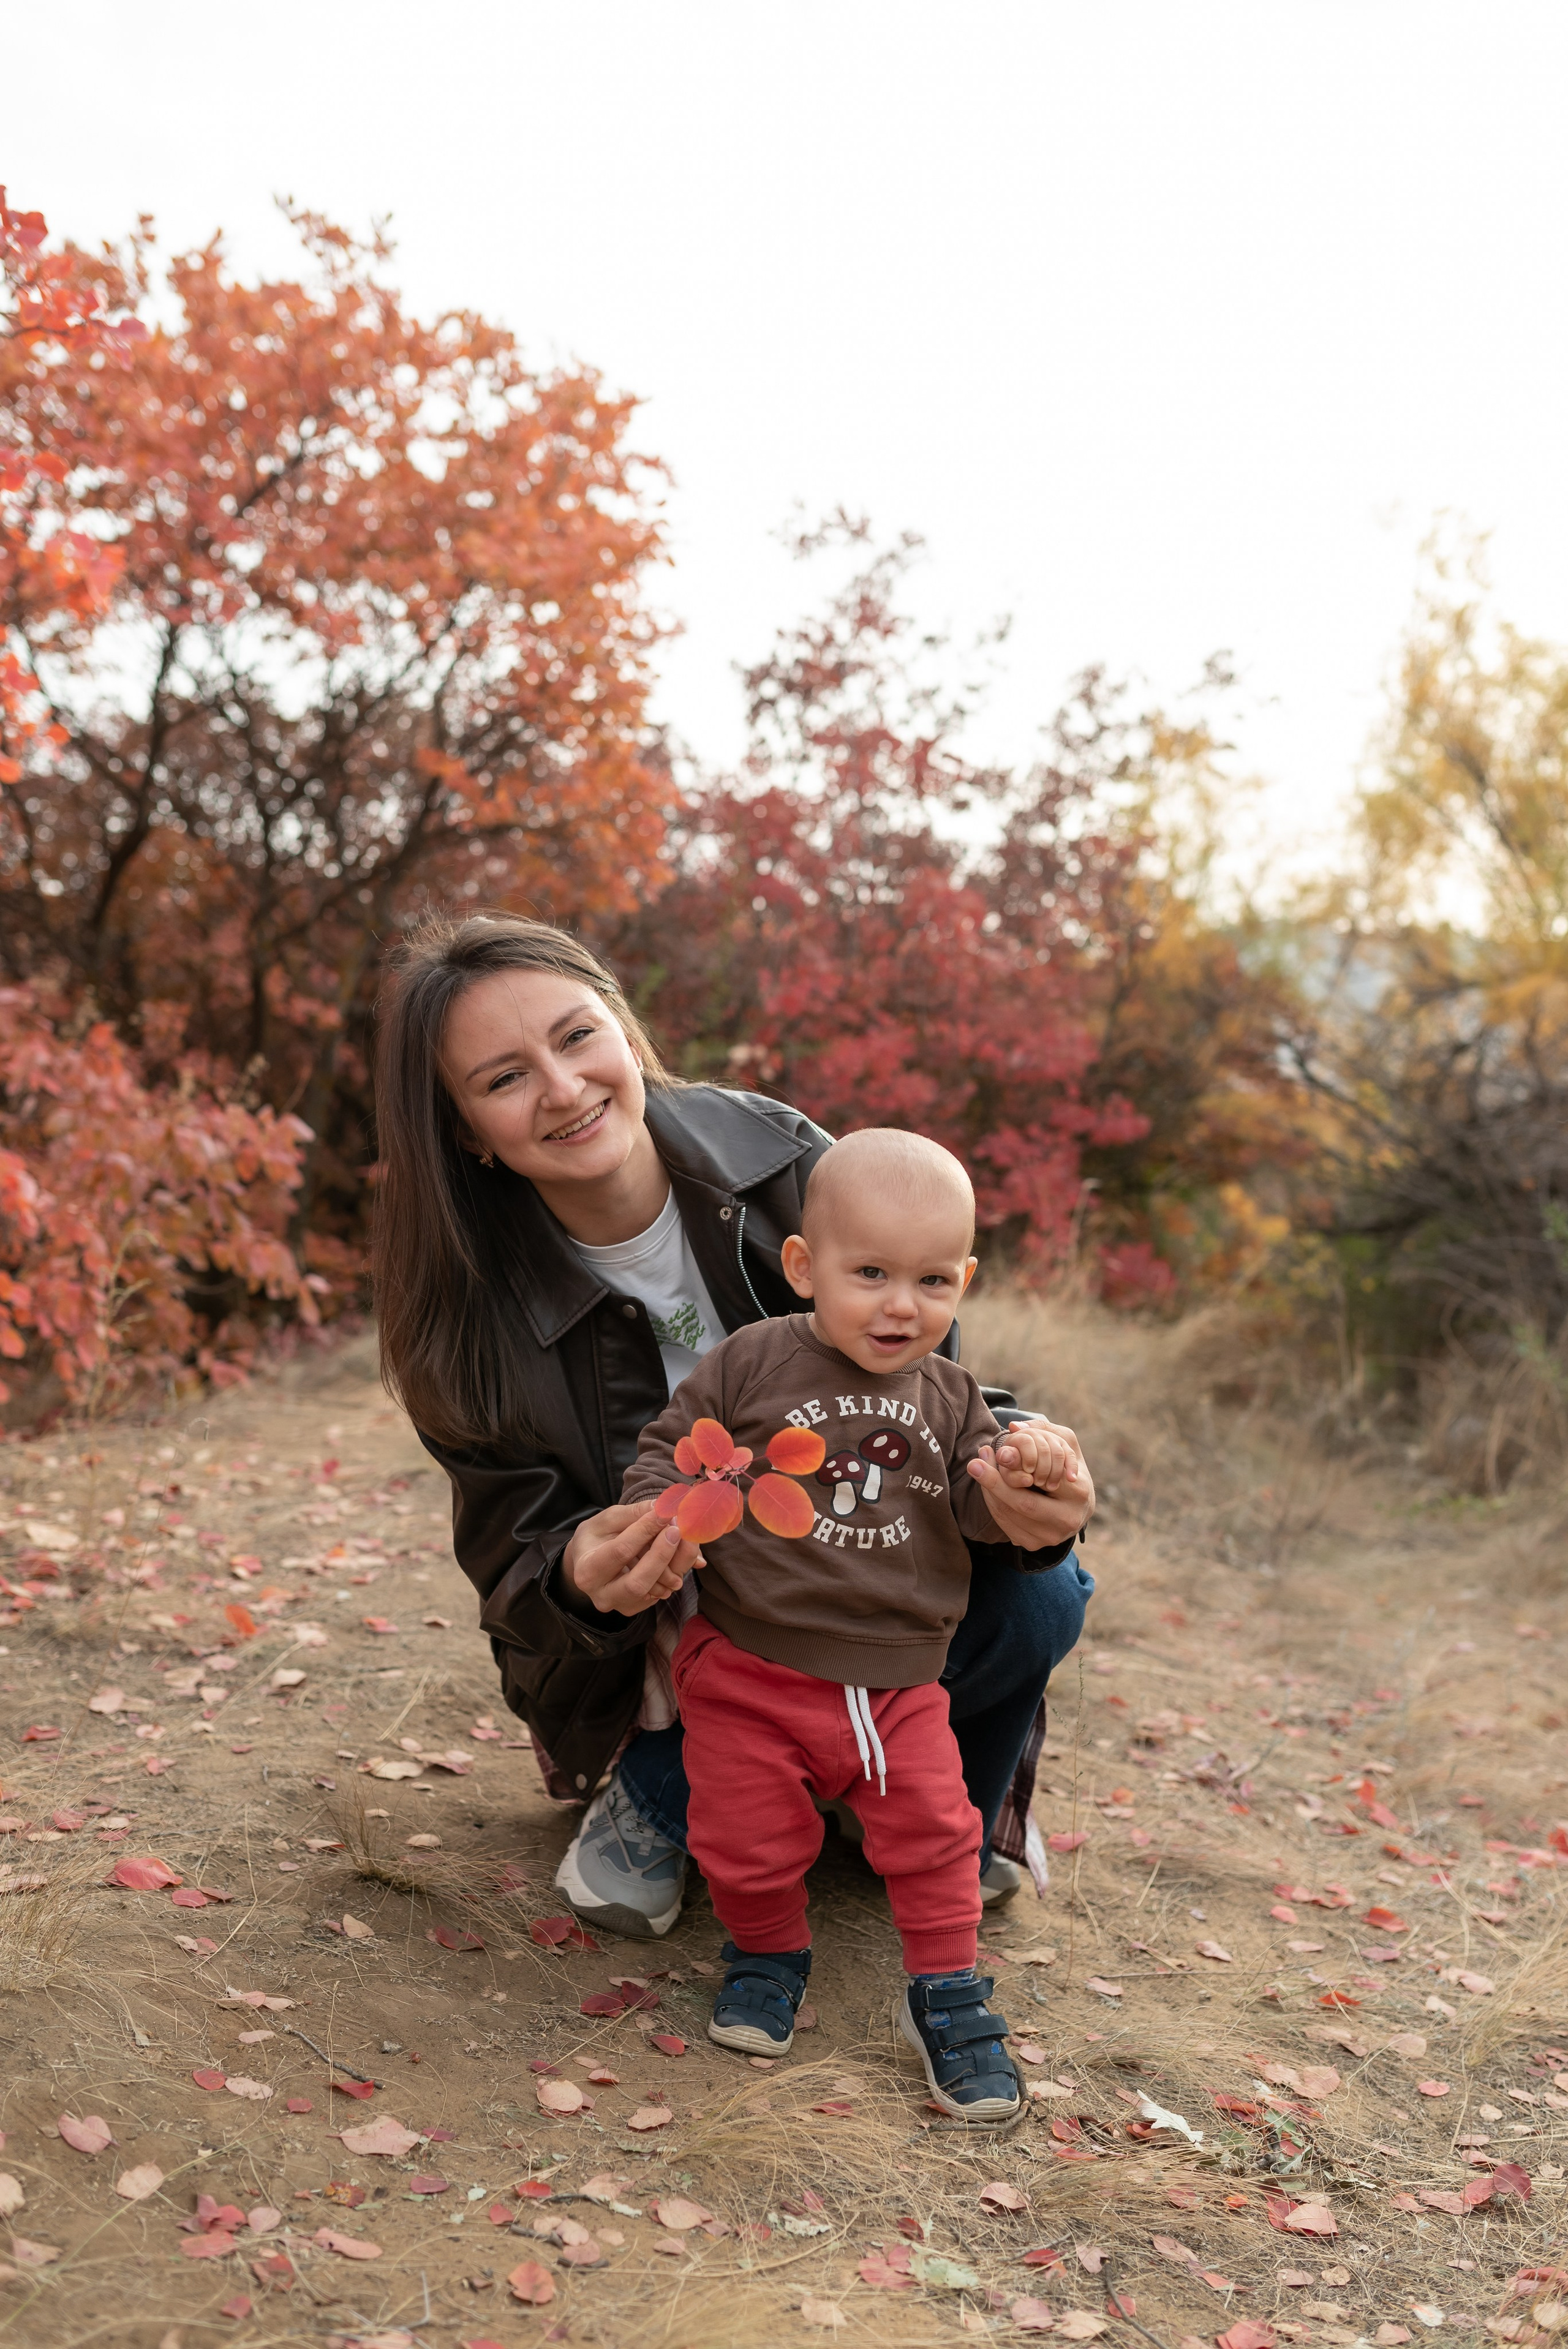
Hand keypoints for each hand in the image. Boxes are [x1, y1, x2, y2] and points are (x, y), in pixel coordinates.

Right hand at [560, 1502, 705, 1616]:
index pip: (620, 1551)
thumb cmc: (596, 1538)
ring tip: (683, 1538)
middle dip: (662, 1554)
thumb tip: (664, 1509)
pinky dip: (676, 1571)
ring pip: (656, 1590)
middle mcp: (603, 1595)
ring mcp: (622, 1605)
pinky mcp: (639, 1607)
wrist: (589, 1563)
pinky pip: (663, 1591)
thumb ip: (634, 1513)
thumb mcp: (607, 1520)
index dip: (645, 1530)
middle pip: (638, 1583)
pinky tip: (679, 1551)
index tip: (664, 1512)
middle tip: (676, 1530)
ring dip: (675, 1563)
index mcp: (587, 1570)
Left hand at [966, 1417, 1093, 1551]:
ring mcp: (1051, 1537)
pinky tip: (987, 1488)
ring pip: (1010, 1516)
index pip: (1040, 1478)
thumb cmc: (1066, 1467)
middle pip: (1023, 1503)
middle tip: (974, 1463)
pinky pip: (1005, 1526)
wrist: (1075, 1505)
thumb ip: (1042, 1430)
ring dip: (989, 1492)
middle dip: (994, 1482)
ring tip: (978, 1468)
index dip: (1012, 1466)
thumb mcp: (1063, 1442)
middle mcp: (1069, 1520)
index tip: (988, 1451)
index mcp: (1079, 1493)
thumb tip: (1014, 1427)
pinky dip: (993, 1505)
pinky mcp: (1034, 1545)